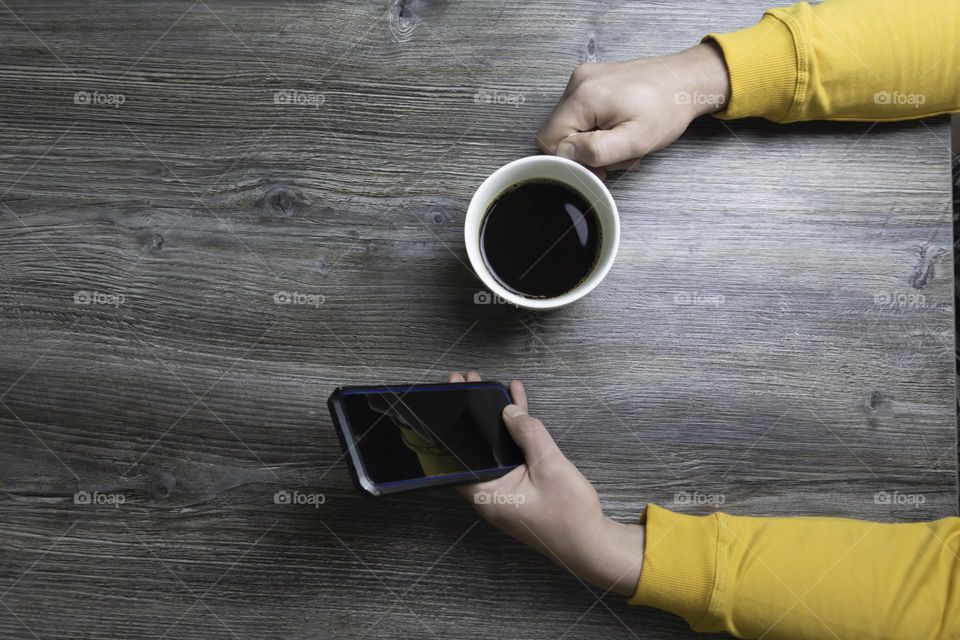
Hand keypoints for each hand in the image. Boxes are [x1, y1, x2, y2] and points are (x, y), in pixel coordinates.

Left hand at [449, 371, 644, 596]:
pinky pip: (511, 456)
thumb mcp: (549, 467)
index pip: (455, 458)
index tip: (451, 395)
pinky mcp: (521, 488)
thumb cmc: (570, 516)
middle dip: (471, 415)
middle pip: (473, 449)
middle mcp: (490, 494)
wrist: (593, 545)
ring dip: (494, 420)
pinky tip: (518, 407)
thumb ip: (529, 434)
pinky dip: (514, 434)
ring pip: (494, 449)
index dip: (450, 425)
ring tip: (489, 386)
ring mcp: (505, 491)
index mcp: (487, 495)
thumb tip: (509, 411)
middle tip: (467, 381)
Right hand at [537, 42, 730, 176]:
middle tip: (617, 156)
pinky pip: (580, 113)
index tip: (600, 165)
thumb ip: (595, 151)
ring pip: (570, 125)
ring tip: (622, 141)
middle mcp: (578, 82)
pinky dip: (596, 127)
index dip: (571, 160)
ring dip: (593, 141)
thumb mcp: (634, 140)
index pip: (550, 141)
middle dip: (585, 152)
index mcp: (583, 97)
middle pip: (559, 133)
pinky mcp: (591, 80)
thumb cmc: (667, 110)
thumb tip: (565, 154)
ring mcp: (583, 78)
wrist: (686, 81)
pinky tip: (618, 129)